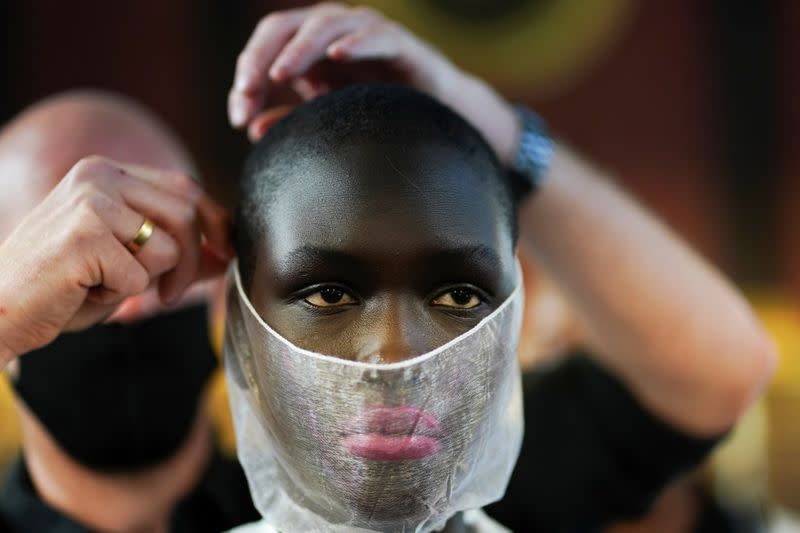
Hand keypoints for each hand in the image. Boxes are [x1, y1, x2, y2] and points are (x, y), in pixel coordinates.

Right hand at [0, 156, 231, 365]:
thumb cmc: (63, 286)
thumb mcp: (127, 261)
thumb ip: (175, 252)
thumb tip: (226, 254)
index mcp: (106, 173)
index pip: (185, 187)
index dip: (215, 222)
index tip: (227, 252)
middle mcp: (98, 175)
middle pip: (186, 213)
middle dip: (191, 262)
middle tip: (169, 296)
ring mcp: (89, 201)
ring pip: (168, 246)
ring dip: (149, 280)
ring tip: (106, 285)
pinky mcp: (84, 235)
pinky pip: (140, 276)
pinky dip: (120, 295)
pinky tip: (84, 290)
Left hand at [228, 2, 518, 162]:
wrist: (436, 117)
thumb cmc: (377, 113)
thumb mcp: (326, 119)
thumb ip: (291, 121)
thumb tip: (252, 129)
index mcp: (309, 48)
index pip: (266, 46)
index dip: (247, 74)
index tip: (238, 115)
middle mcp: (332, 33)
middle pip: (285, 26)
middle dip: (261, 56)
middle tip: (248, 88)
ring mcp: (365, 33)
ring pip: (325, 23)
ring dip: (300, 47)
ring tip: (281, 73)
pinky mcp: (399, 43)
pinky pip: (376, 34)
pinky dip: (356, 41)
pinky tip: (337, 54)